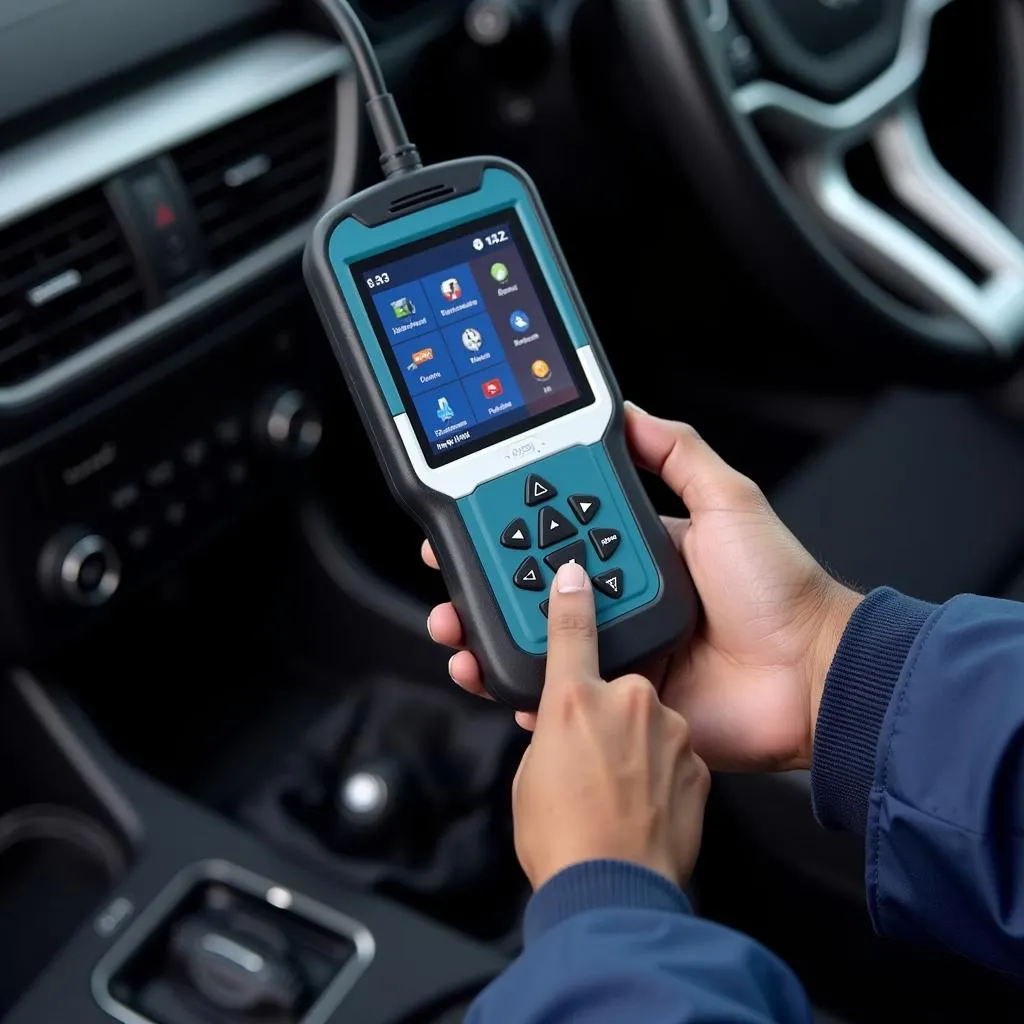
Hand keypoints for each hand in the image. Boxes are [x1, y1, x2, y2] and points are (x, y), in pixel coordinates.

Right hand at [424, 406, 861, 770]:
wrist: (810, 675)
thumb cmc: (779, 589)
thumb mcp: (729, 500)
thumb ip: (679, 453)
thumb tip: (631, 413)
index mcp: (637, 552)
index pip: (560, 532)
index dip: (514, 526)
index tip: (472, 520)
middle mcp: (621, 600)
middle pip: (535, 589)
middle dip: (482, 586)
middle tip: (445, 580)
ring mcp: (621, 652)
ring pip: (539, 642)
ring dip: (489, 636)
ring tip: (455, 630)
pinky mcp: (625, 701)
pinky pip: (565, 697)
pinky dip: (524, 692)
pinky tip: (495, 679)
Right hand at [513, 560, 708, 889]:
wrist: (627, 892)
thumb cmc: (566, 842)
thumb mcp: (529, 777)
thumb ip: (547, 736)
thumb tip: (559, 729)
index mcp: (574, 700)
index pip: (570, 628)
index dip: (567, 598)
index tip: (570, 573)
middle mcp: (625, 702)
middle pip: (608, 687)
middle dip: (590, 720)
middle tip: (578, 763)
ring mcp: (667, 729)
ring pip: (642, 721)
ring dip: (627, 748)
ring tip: (608, 795)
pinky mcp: (696, 761)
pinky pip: (670, 751)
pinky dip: (656, 770)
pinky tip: (637, 803)